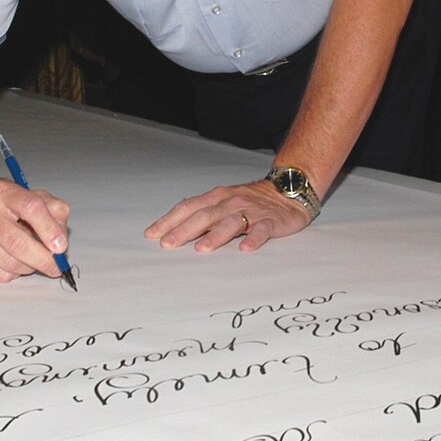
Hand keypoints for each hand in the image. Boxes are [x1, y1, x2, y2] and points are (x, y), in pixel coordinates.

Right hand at [0, 178, 72, 282]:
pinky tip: (12, 262)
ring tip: (31, 260)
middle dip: (42, 259)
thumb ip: (56, 215)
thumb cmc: (10, 209)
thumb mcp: (37, 200)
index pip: (31, 207)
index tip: (61, 247)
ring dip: (28, 267)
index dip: (49, 229)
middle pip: (17, 242)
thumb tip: (60, 242)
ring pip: (9, 263)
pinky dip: (13, 274)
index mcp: (4, 191)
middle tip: (55, 267)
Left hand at [145, 179, 310, 253]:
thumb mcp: (224, 202)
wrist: (288, 191)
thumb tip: (173, 229)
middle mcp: (231, 202)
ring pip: (231, 223)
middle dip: (184, 230)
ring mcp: (251, 211)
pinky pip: (261, 230)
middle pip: (204, 215)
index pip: (188, 207)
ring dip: (215, 236)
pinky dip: (253, 239)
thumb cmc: (251, 200)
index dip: (169, 220)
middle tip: (168, 244)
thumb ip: (202, 213)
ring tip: (201, 249)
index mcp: (216, 198)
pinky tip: (245, 249)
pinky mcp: (271, 221)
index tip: (152, 234)